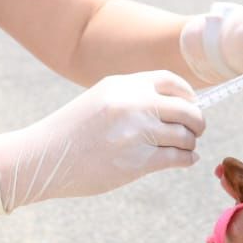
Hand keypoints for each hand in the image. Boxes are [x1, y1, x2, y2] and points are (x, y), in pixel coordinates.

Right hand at [0, 71, 203, 213]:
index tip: (192, 104)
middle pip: (186, 109)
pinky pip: (178, 157)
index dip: (188, 94)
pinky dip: (187, 159)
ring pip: (185, 135)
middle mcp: (133, 103)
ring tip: (185, 148)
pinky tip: (185, 160)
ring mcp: (136, 132)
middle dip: (197, 121)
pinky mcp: (137, 161)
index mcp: (123, 84)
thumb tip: (176, 105)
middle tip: (196, 130)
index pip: (171, 81)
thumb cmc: (73, 131)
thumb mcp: (101, 99)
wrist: (45, 157)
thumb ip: (134, 97)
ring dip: (190, 143)